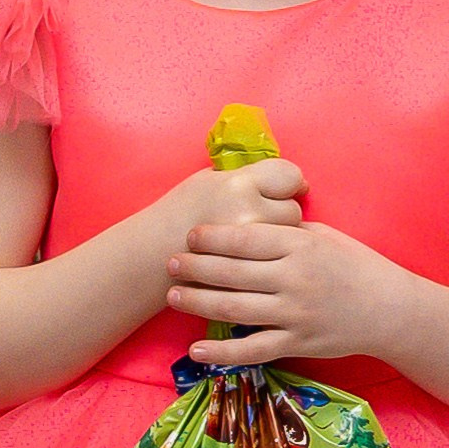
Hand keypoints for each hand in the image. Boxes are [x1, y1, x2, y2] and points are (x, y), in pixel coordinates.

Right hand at [141, 155, 299, 295]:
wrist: (156, 253)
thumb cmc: (182, 211)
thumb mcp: (211, 178)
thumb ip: (247, 175)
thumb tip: (282, 178)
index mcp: (238, 184)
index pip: (287, 175)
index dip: (291, 181)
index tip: (288, 186)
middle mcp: (249, 213)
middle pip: (292, 209)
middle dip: (282, 211)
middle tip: (266, 213)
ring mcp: (250, 247)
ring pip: (288, 239)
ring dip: (279, 237)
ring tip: (256, 237)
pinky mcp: (250, 272)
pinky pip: (277, 262)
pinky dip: (272, 258)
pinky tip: (258, 256)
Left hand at [165, 206, 407, 370]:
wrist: (391, 309)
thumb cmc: (357, 267)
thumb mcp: (326, 237)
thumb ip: (288, 232)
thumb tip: (250, 221)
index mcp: (301, 246)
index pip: (246, 239)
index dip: (212, 237)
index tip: (190, 235)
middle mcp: (295, 279)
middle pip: (232, 272)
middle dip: (195, 267)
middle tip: (169, 262)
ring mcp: (295, 313)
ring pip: (235, 309)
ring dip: (198, 302)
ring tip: (173, 296)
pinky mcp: (298, 343)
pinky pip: (253, 350)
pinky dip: (222, 353)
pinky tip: (196, 350)